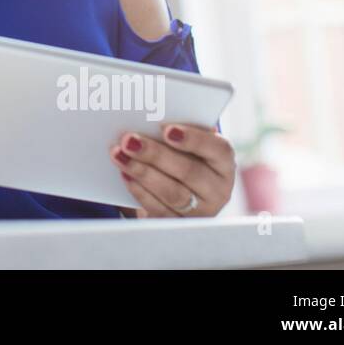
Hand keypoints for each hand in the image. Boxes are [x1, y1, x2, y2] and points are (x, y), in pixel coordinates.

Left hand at [110, 124, 234, 217]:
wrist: (181, 191)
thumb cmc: (183, 157)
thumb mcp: (186, 145)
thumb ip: (174, 133)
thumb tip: (147, 120)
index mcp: (223, 162)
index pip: (218, 149)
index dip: (194, 139)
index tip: (166, 129)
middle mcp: (218, 189)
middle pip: (189, 172)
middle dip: (156, 154)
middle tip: (129, 140)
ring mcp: (201, 211)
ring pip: (173, 193)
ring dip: (142, 172)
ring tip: (120, 155)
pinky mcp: (179, 224)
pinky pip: (159, 209)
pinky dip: (139, 191)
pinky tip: (124, 175)